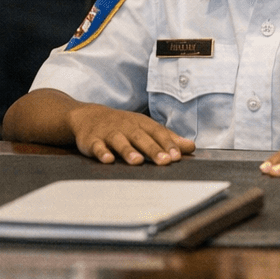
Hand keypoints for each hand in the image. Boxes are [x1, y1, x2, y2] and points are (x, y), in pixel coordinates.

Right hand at [66, 104, 193, 165]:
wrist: (88, 117)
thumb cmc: (123, 125)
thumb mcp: (145, 128)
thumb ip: (167, 138)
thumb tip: (191, 146)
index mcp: (141, 124)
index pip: (157, 132)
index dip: (168, 143)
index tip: (177, 156)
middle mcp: (126, 127)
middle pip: (141, 137)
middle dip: (153, 149)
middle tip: (164, 161)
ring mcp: (109, 133)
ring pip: (119, 141)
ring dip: (128, 151)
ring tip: (138, 161)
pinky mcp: (92, 141)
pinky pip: (97, 147)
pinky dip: (102, 152)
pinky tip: (108, 160)